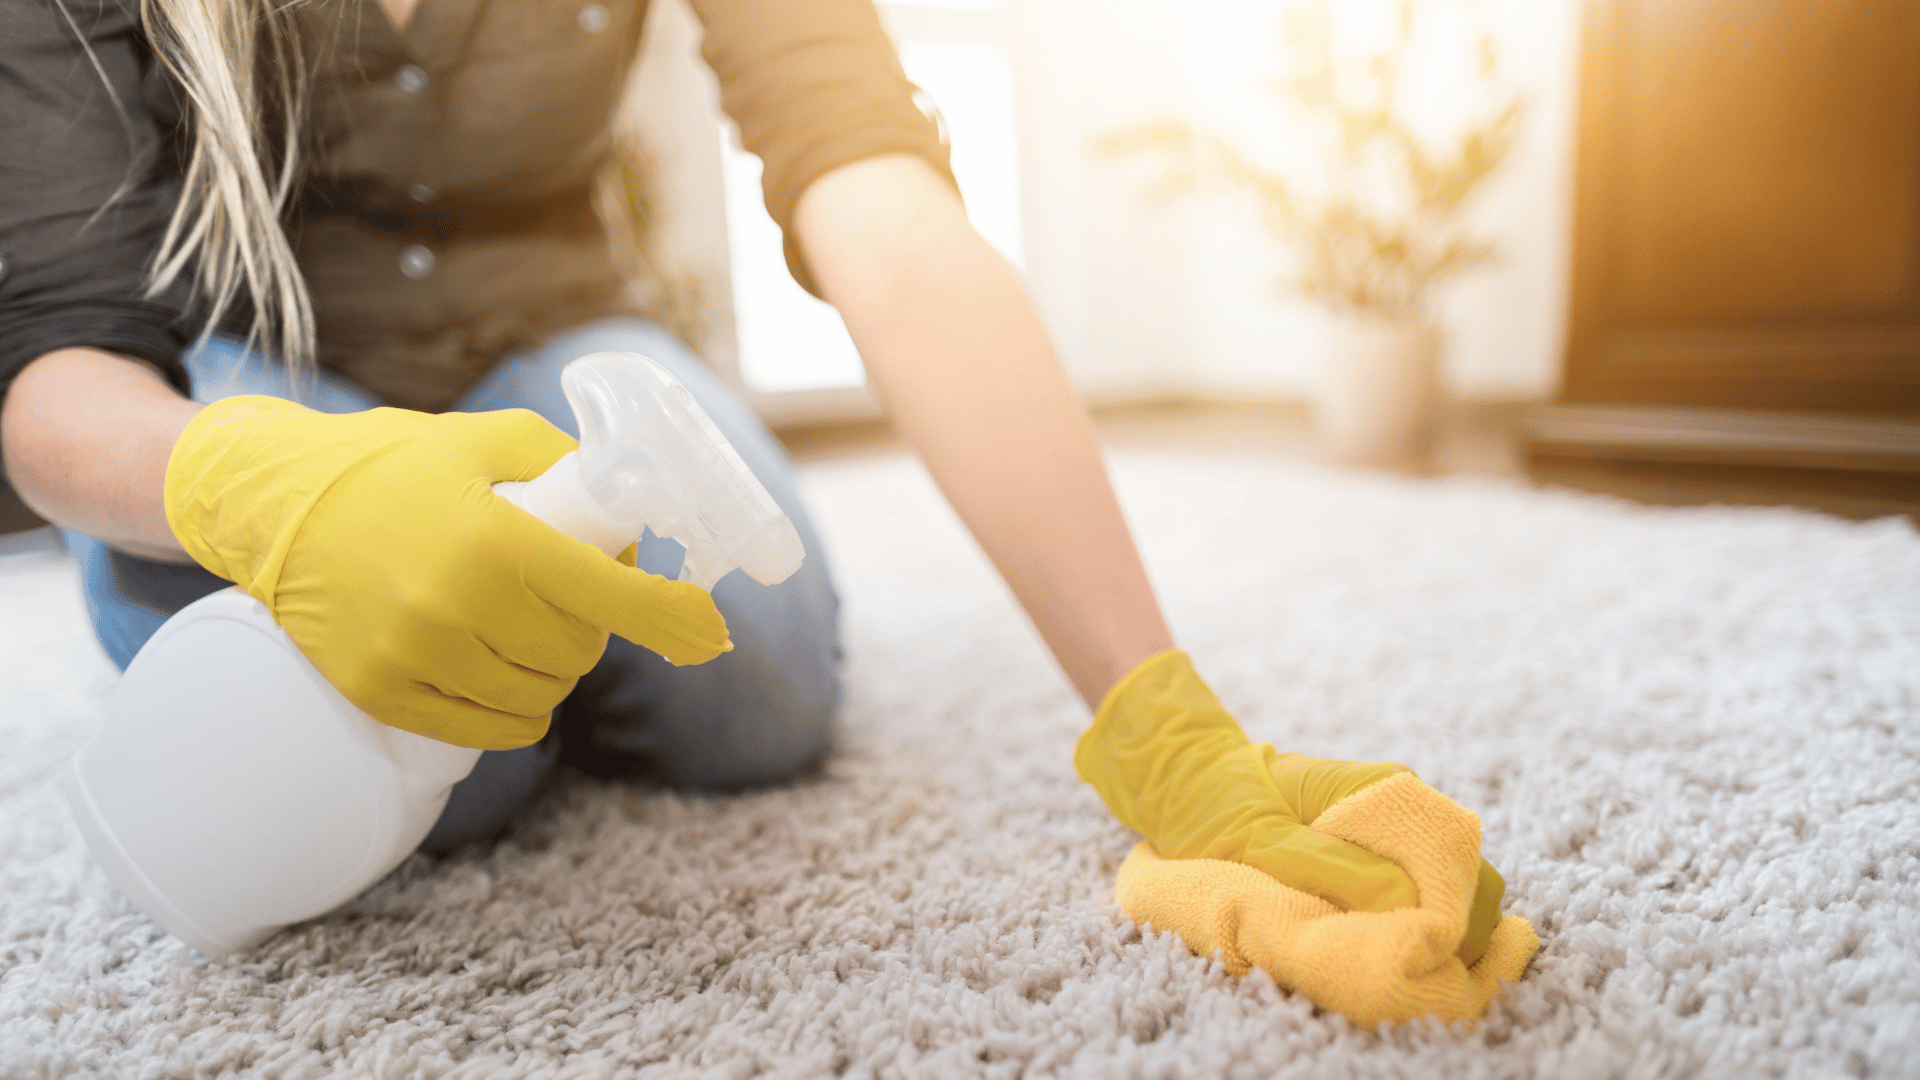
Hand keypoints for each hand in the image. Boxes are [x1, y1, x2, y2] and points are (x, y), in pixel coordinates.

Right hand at [165, 397, 731, 749]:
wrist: (271, 500)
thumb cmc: (390, 463)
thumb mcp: (487, 439)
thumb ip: (566, 464)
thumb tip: (634, 512)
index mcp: (493, 538)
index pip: (610, 597)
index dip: (672, 619)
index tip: (708, 630)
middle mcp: (455, 603)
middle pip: (577, 653)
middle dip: (593, 632)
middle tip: (574, 601)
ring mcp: (412, 654)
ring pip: (537, 697)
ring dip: (556, 674)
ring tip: (533, 633)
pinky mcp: (379, 690)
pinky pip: (484, 728)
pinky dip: (516, 713)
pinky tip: (511, 681)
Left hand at [1075, 649, 1502, 963]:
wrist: (1184, 775)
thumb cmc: (1218, 799)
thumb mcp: (1262, 837)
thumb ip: (1332, 867)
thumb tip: (1405, 904)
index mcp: (1387, 792)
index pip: (1459, 860)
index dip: (1455, 915)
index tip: (1421, 955)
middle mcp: (1401, 809)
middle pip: (1462, 882)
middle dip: (1444, 931)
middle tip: (1398, 966)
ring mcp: (1386, 834)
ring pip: (1436, 896)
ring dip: (1419, 932)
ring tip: (1380, 958)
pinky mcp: (1366, 857)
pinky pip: (1404, 897)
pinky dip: (1395, 925)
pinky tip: (1366, 941)